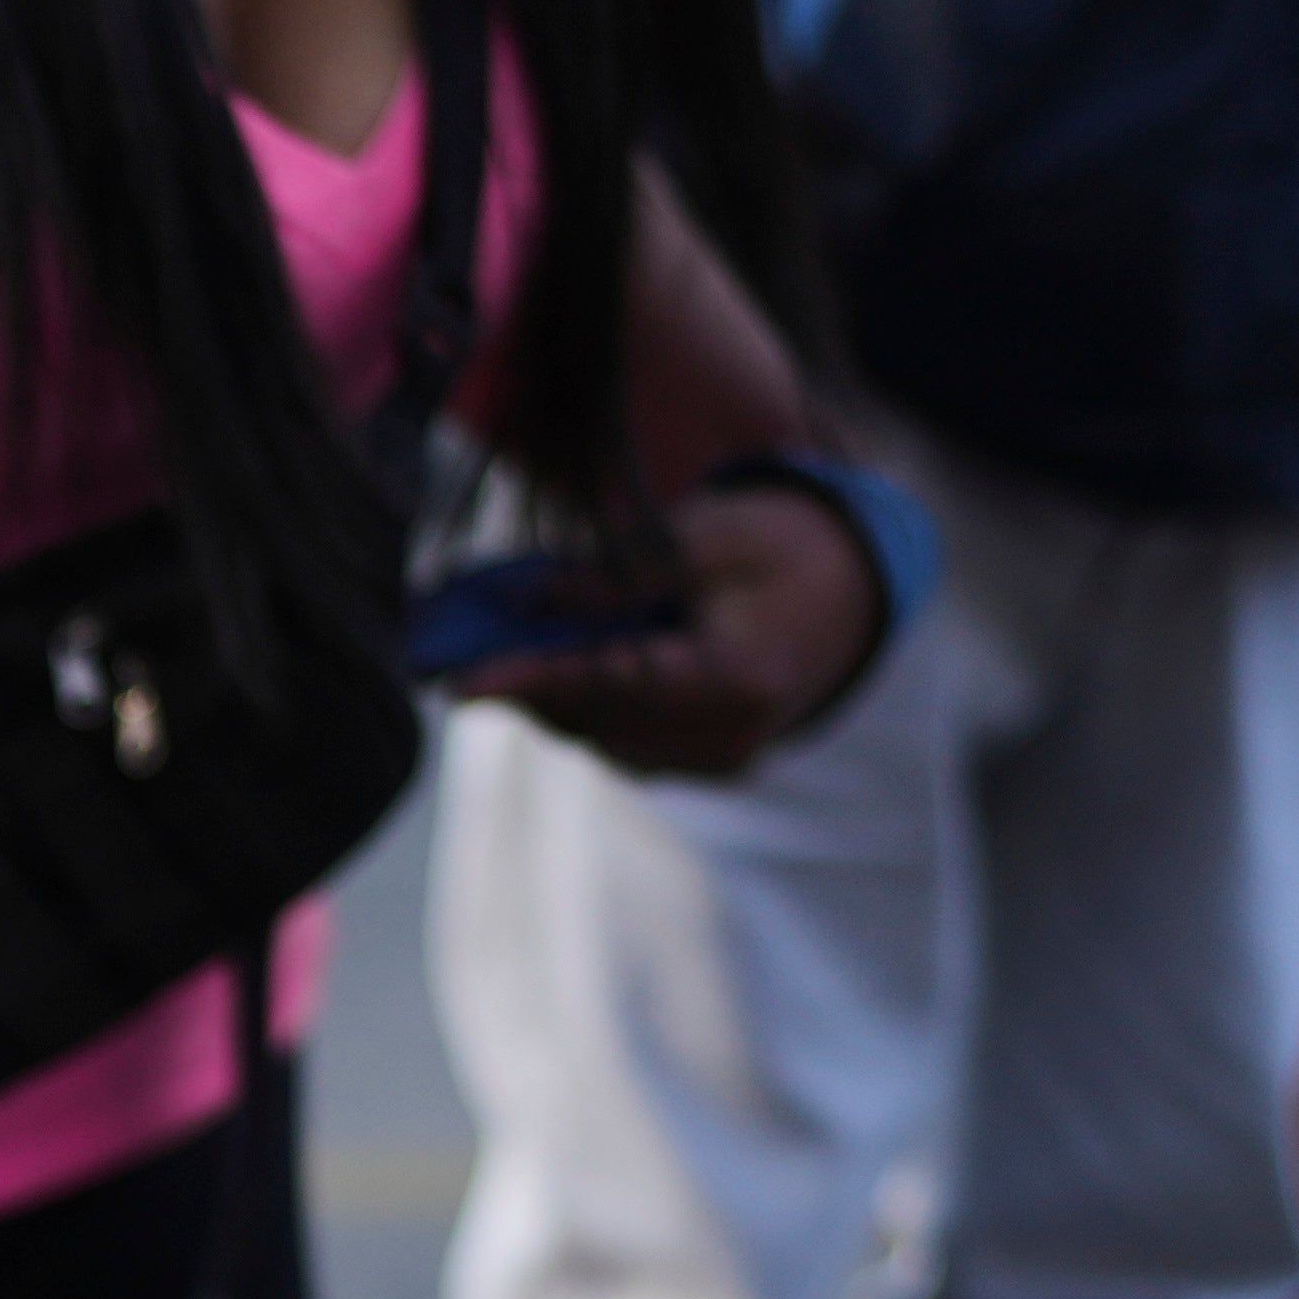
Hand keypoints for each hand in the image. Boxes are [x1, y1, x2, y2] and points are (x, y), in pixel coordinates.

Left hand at [456, 475, 887, 785]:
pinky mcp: (700, 764)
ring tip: (486, 652)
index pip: (614, 686)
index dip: (532, 681)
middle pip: (595, 721)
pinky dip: (579, 706)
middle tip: (445, 653)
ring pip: (599, 737)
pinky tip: (545, 666)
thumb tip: (526, 602)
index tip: (460, 683)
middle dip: (522, 685)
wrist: (853, 591)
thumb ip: (618, 572)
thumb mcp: (705, 534)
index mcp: (737, 683)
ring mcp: (714, 763)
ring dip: (544, 696)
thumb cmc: (781, 546)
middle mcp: (724, 742)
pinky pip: (620, 741)